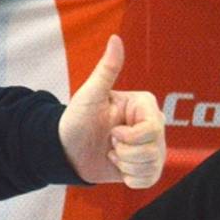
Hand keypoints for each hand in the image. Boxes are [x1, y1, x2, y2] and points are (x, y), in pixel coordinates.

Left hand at [58, 35, 165, 187]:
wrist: (65, 148)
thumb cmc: (76, 118)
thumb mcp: (89, 94)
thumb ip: (107, 69)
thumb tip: (116, 39)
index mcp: (144, 106)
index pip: (154, 128)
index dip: (131, 136)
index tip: (112, 130)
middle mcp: (153, 126)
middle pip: (155, 149)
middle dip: (126, 151)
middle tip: (108, 141)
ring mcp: (152, 147)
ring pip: (153, 165)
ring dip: (125, 164)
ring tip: (110, 152)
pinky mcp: (147, 167)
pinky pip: (150, 180)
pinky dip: (130, 178)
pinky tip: (116, 166)